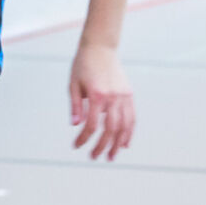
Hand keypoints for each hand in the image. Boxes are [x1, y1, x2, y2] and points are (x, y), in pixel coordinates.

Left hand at [67, 42, 135, 159]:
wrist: (100, 48)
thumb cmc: (82, 66)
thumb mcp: (73, 85)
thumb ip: (76, 106)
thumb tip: (75, 125)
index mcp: (97, 95)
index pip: (91, 124)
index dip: (83, 138)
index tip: (76, 146)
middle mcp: (113, 97)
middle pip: (110, 129)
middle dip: (102, 146)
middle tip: (94, 157)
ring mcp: (123, 96)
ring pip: (125, 125)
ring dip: (118, 143)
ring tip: (111, 156)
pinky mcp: (129, 94)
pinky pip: (132, 117)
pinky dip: (129, 131)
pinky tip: (125, 143)